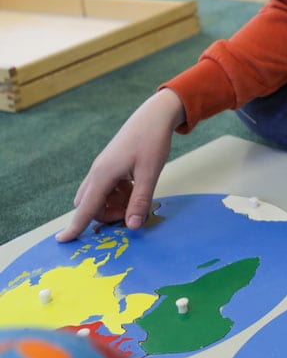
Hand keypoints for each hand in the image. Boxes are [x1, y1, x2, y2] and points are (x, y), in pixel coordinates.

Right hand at [56, 89, 185, 241]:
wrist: (154, 115)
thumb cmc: (152, 141)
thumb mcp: (150, 173)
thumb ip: (140, 201)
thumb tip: (132, 226)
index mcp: (103, 174)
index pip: (85, 208)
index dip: (74, 226)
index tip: (62, 241)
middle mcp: (98, 171)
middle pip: (90, 205)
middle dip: (105, 214)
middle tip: (131, 210)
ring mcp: (103, 167)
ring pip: (98, 196)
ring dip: (113, 204)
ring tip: (136, 195)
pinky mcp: (110, 165)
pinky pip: (107, 187)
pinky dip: (118, 194)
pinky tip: (136, 186)